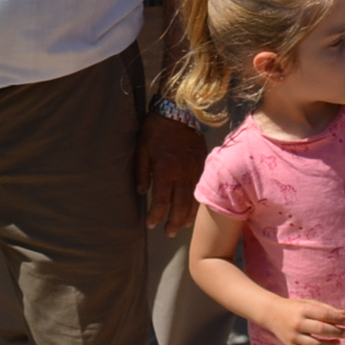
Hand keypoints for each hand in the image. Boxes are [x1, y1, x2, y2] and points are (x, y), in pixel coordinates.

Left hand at [139, 111, 203, 234]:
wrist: (179, 110)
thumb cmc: (155, 129)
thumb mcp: (141, 149)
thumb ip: (142, 172)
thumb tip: (142, 193)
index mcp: (165, 169)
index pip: (162, 200)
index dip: (156, 215)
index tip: (150, 224)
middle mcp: (182, 172)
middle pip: (180, 205)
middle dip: (174, 222)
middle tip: (168, 233)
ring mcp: (195, 169)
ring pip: (193, 199)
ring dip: (187, 215)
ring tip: (181, 226)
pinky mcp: (202, 164)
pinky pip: (201, 188)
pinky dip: (197, 202)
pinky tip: (192, 209)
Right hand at [269, 298, 344, 344]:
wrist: (271, 314)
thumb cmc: (295, 307)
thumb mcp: (309, 303)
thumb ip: (326, 308)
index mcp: (303, 309)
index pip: (325, 315)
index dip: (338, 319)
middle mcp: (298, 323)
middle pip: (321, 329)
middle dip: (337, 332)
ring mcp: (293, 336)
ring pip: (315, 344)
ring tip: (337, 343)